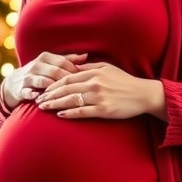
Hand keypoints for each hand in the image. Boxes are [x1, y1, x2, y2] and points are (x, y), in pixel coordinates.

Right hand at [3, 52, 86, 108]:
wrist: (14, 83)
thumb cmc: (40, 73)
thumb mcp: (52, 64)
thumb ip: (68, 60)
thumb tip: (86, 56)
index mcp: (45, 57)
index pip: (63, 62)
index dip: (75, 71)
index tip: (86, 80)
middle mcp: (36, 65)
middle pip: (56, 72)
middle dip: (68, 82)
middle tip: (80, 90)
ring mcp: (28, 77)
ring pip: (44, 82)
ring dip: (55, 90)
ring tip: (66, 97)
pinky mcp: (21, 89)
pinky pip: (29, 93)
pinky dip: (36, 96)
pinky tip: (44, 100)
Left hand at [36, 62, 165, 119]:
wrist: (143, 94)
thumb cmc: (125, 81)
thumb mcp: (107, 68)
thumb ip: (89, 67)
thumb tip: (73, 66)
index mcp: (94, 72)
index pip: (67, 77)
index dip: (53, 84)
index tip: (44, 89)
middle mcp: (94, 84)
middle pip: (65, 89)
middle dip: (49, 95)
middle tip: (38, 100)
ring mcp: (98, 98)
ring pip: (71, 100)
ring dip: (55, 104)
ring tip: (43, 108)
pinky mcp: (103, 110)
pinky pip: (82, 112)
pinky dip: (69, 114)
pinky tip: (60, 115)